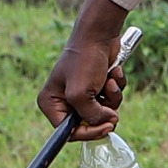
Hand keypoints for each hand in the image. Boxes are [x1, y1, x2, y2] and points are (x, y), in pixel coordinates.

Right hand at [40, 0, 132, 138]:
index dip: (89, 132)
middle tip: (113, 110)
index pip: (68, 132)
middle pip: (89, 123)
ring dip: (112, 98)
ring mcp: (82, 93)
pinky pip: (112, 97)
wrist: (100, 35)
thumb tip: (107, 123)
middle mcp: (64, 100)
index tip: (106, 126)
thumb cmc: (84, 61)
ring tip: (109, 81)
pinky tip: (113, 73)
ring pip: (104, 111)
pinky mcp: (98, 86)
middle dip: (104, 113)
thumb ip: (90, 115)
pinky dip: (116, 87)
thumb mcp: (81, 93)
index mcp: (51, 103)